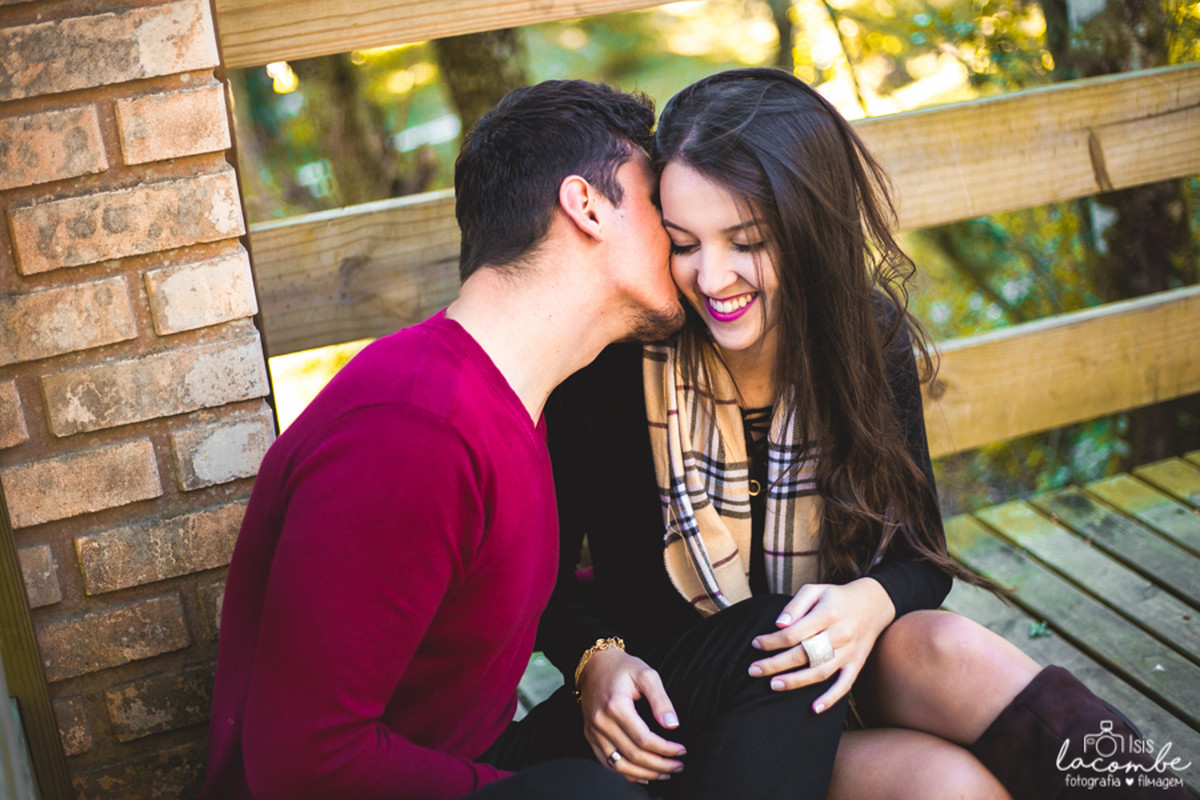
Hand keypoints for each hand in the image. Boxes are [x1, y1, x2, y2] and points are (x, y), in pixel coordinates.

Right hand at [577, 648, 686, 782]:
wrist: (595, 664)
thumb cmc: (623, 668)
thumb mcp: (646, 675)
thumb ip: (660, 700)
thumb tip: (673, 724)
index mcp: (616, 706)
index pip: (644, 739)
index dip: (665, 749)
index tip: (681, 750)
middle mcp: (600, 721)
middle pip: (633, 755)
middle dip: (659, 765)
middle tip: (678, 766)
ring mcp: (593, 731)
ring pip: (619, 765)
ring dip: (644, 773)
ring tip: (664, 773)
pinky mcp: (590, 736)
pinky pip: (607, 762)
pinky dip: (625, 773)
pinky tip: (643, 774)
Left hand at [747, 578, 895, 712]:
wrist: (874, 603)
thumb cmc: (837, 597)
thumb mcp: (815, 590)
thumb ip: (795, 605)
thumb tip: (778, 624)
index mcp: (828, 613)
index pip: (794, 632)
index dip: (772, 640)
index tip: (756, 643)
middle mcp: (840, 634)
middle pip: (804, 654)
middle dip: (775, 664)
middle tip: (753, 670)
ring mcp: (850, 652)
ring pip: (821, 671)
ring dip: (796, 681)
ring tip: (773, 685)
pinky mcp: (857, 664)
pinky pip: (845, 684)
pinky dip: (831, 698)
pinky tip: (815, 708)